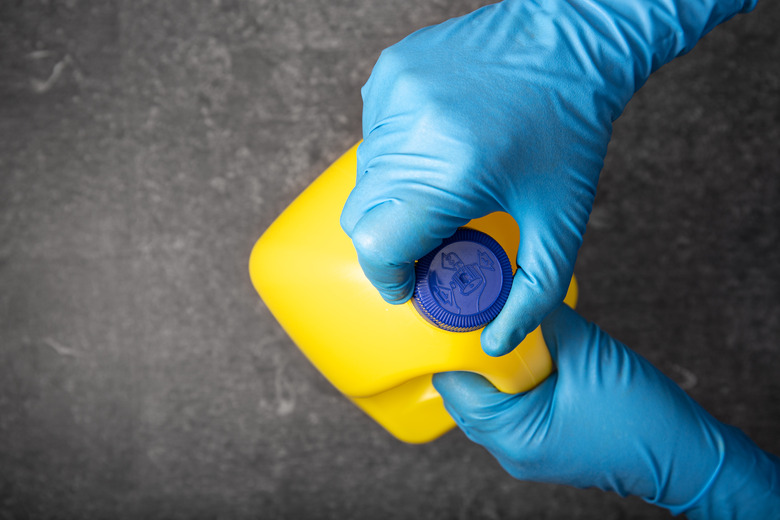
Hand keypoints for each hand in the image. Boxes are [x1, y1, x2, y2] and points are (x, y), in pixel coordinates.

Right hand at [340, 0, 756, 354]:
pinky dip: (396, 154)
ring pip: (365, 177)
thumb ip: (531, 295)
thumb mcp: (560, 224)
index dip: (390, 277)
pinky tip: (438, 145)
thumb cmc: (572, 132)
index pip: (376, 247)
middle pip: (362, 217)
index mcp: (450, 173)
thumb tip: (497, 343)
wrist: (571, 40)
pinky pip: (372, 135)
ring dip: (395, 197)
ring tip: (447, 187)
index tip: (413, 283)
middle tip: (437, 239)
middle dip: (392, 241)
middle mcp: (411, 129)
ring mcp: (395, 94)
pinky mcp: (390, 72)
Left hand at [433, 305, 779, 517]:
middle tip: (482, 316)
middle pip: (467, 393)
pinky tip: (529, 357)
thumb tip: (514, 290)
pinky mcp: (541, 443)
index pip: (457, 385)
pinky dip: (513, 382)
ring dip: (496, 367)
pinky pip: (510, 409)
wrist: (686, 455)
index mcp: (513, 436)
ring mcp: (525, 451)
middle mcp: (511, 451)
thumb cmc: (644, 417)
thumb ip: (543, 319)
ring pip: (488, 400)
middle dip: (475, 354)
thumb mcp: (588, 352)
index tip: (458, 312)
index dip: (456, 346)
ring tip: (508, 333)